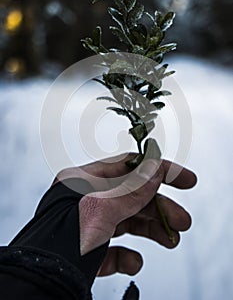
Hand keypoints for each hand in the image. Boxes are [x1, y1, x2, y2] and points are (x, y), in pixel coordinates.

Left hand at [55, 153, 196, 276]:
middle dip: (159, 209)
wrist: (42, 283)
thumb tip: (155, 168)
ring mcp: (87, 226)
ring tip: (171, 240)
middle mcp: (84, 201)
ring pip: (127, 222)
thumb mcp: (100, 210)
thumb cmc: (59, 242)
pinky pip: (114, 250)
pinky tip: (133, 261)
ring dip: (151, 231)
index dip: (157, 172)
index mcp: (81, 181)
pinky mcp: (88, 252)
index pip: (126, 167)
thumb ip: (131, 190)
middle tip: (182, 221)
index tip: (184, 180)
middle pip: (132, 197)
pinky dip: (128, 255)